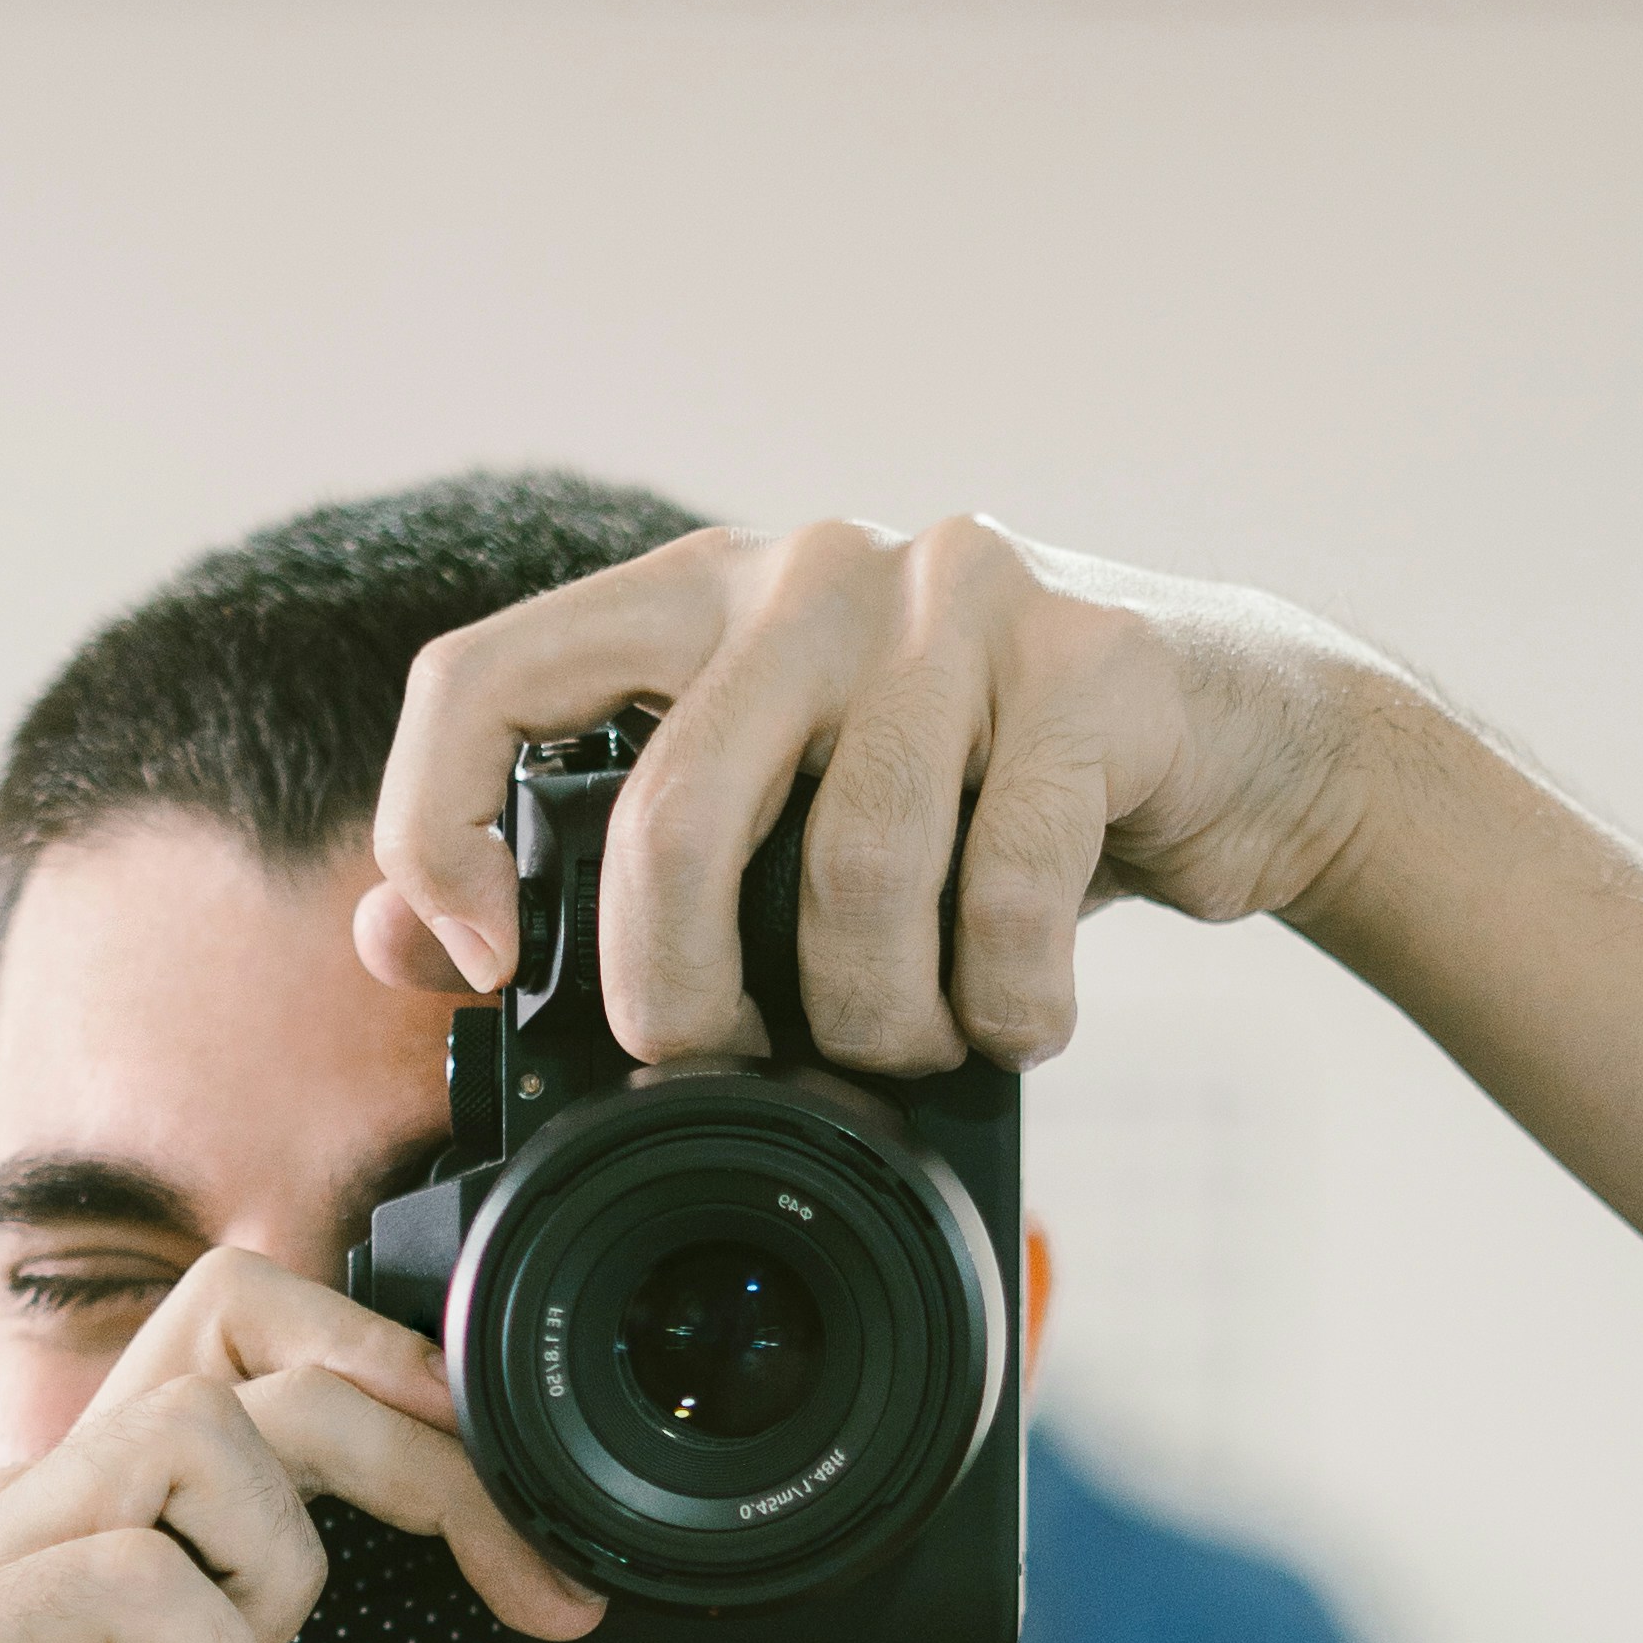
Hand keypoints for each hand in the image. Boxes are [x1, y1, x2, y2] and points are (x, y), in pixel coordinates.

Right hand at [0, 1254, 807, 1642]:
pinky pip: (116, 1561)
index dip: (410, 1381)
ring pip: (186, 1427)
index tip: (530, 1547)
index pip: (262, 1322)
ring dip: (278, 1575)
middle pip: (234, 1315)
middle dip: (404, 1447)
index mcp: (141, 1520)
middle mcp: (49, 1515)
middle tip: (484, 1588)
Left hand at [361, 513, 1390, 1071]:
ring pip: (851, 872)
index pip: (477, 678)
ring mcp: (957, 599)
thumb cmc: (982, 795)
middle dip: (682, 1000)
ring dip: (878, 1020)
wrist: (1249, 735)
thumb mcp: (780, 819)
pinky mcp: (1093, 661)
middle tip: (726, 1070)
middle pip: (666, 818)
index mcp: (694, 598)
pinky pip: (1007, 887)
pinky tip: (1022, 1019)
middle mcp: (809, 572)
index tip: (487, 971)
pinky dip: (1007, 1004)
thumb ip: (600, 862)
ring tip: (916, 1045)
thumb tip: (394, 940)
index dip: (435, 836)